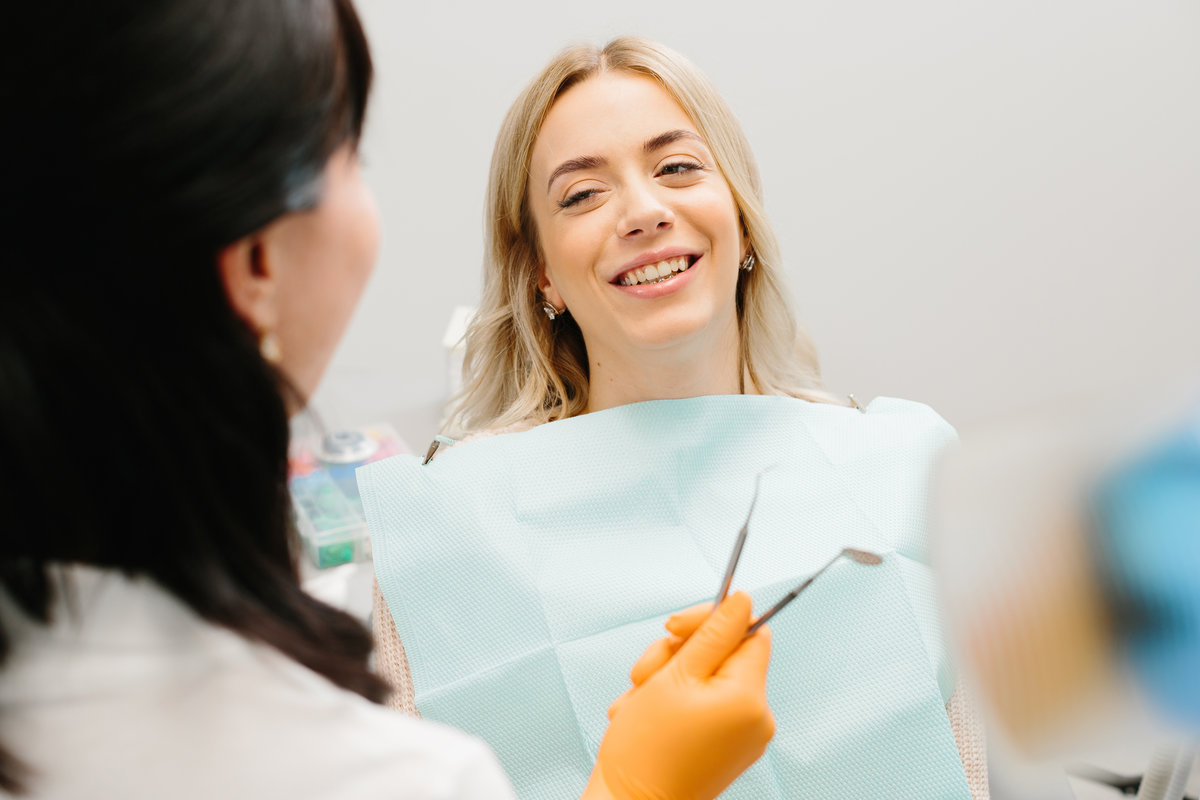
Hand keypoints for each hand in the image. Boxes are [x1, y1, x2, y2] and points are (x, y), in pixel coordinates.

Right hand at [581, 592, 773, 799]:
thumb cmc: (646, 749)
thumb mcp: (674, 675)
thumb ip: (712, 633)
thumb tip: (742, 599)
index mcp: (750, 698)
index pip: (751, 632)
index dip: (712, 620)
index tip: (676, 627)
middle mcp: (756, 718)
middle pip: (724, 653)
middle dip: (678, 653)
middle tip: (646, 672)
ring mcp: (742, 736)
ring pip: (706, 676)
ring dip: (666, 677)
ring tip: (637, 700)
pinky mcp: (726, 746)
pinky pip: (703, 703)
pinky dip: (672, 700)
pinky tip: (642, 714)